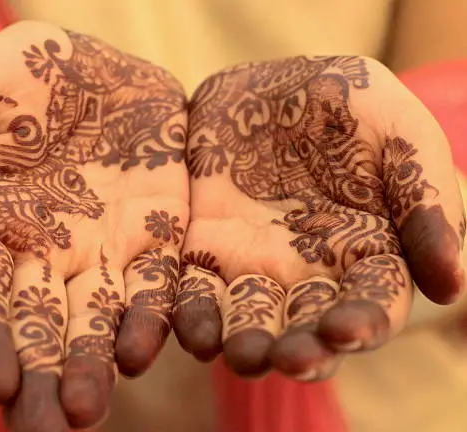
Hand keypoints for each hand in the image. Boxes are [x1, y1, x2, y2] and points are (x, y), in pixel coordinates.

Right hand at [0, 21, 187, 429]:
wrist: (96, 66)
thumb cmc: (19, 79)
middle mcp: (45, 253)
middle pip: (38, 328)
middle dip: (40, 380)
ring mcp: (104, 249)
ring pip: (97, 320)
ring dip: (93, 365)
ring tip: (86, 409)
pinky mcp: (156, 234)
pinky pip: (155, 284)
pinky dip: (150, 316)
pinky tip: (142, 348)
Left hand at [174, 56, 465, 379]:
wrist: (267, 84)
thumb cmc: (346, 105)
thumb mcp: (396, 132)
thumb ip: (426, 199)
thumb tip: (449, 285)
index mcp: (367, 251)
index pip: (373, 303)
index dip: (365, 322)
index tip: (347, 330)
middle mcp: (311, 271)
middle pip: (310, 327)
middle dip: (302, 350)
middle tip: (290, 358)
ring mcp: (255, 264)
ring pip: (252, 320)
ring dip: (247, 344)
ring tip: (242, 355)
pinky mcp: (206, 250)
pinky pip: (197, 291)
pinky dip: (195, 315)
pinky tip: (194, 330)